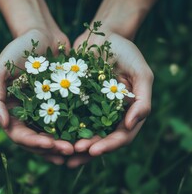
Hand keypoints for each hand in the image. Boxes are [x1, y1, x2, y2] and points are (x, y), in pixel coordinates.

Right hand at [0, 28, 73, 164]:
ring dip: (66, 143)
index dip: (33, 143)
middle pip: (40, 139)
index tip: (49, 144)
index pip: (20, 135)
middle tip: (70, 152)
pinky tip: (89, 133)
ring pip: (56, 133)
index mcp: (13, 111)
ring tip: (80, 149)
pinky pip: (70, 117)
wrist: (42, 34)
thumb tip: (2, 123)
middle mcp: (30, 114)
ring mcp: (47, 108)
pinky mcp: (63, 100)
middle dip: (53, 148)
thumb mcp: (0, 71)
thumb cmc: (18, 50)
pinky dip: (77, 128)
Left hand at [66, 31, 152, 167]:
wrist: (104, 36)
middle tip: (71, 157)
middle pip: (101, 139)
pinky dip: (63, 126)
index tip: (93, 150)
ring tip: (59, 153)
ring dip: (73, 144)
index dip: (108, 145)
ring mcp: (93, 107)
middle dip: (87, 150)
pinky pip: (70, 115)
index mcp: (127, 111)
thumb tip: (132, 125)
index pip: (121, 136)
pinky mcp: (78, 98)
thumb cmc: (126, 52)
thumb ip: (142, 100)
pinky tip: (51, 133)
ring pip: (84, 132)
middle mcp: (110, 113)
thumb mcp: (141, 73)